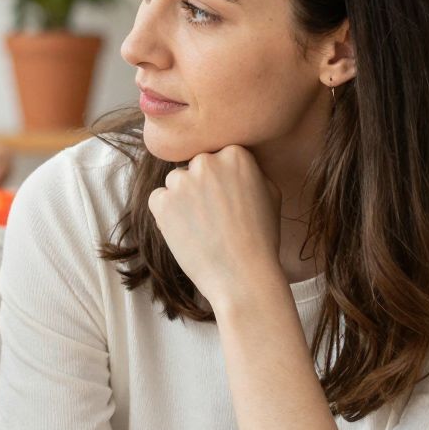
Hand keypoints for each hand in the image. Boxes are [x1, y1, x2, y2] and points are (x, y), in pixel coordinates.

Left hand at [146, 146, 282, 309]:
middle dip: (200, 187)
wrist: (243, 276)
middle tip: (213, 217)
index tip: (227, 202)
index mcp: (235, 154)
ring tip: (201, 228)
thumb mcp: (271, 194)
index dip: (221, 182)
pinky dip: (166, 215)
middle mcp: (207, 161)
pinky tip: (186, 233)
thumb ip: (251, 171)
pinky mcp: (162, 202)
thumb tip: (235, 162)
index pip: (217, 158)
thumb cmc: (261, 239)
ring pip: (175, 182)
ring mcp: (182, 181)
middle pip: (195, 167)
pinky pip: (158, 199)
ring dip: (182, 200)